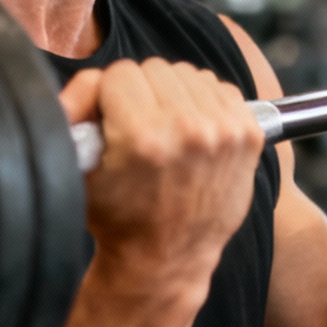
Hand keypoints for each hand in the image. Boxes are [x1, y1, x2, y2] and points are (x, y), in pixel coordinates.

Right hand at [59, 59, 266, 300]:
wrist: (167, 259)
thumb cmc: (119, 217)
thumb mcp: (79, 166)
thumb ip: (77, 105)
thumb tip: (94, 81)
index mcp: (143, 137)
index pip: (119, 72)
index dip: (108, 96)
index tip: (111, 122)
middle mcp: (188, 130)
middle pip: (154, 68)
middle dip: (141, 93)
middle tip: (138, 130)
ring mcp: (224, 131)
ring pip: (188, 74)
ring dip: (174, 95)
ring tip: (166, 133)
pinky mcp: (249, 135)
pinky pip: (219, 88)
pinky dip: (204, 103)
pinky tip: (192, 134)